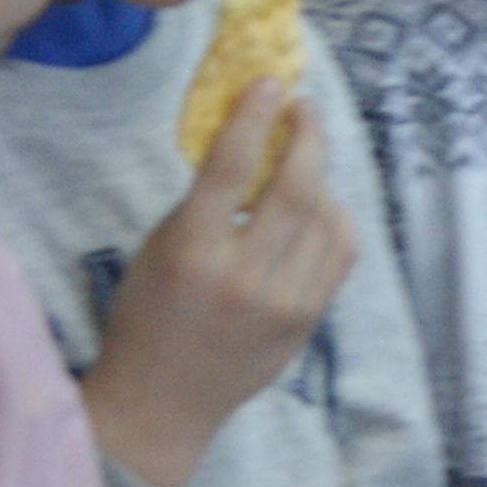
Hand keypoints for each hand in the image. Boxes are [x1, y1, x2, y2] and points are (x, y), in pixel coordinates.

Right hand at [76, 81, 352, 486]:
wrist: (162, 404)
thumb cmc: (147, 317)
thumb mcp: (157, 249)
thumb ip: (203, 203)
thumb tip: (252, 146)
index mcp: (192, 253)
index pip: (230, 168)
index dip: (253, 116)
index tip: (270, 82)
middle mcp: (243, 278)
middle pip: (296, 188)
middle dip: (308, 135)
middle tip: (304, 108)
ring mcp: (283, 305)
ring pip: (328, 218)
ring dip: (320, 177)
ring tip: (303, 162)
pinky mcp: (307, 323)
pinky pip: (339, 254)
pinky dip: (333, 219)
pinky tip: (317, 208)